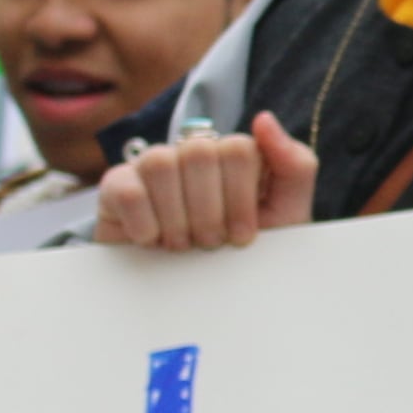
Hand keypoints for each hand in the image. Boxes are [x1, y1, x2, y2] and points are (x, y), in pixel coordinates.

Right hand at [95, 116, 314, 249]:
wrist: (196, 293)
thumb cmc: (245, 252)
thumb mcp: (286, 215)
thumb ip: (295, 166)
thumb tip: (264, 119)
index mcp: (235, 155)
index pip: (239, 148)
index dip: (241, 198)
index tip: (243, 235)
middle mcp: (192, 152)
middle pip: (200, 153)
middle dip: (210, 212)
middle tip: (211, 242)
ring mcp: (152, 165)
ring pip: (161, 163)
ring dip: (177, 218)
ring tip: (184, 244)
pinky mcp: (116, 185)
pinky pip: (128, 189)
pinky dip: (145, 224)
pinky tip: (153, 241)